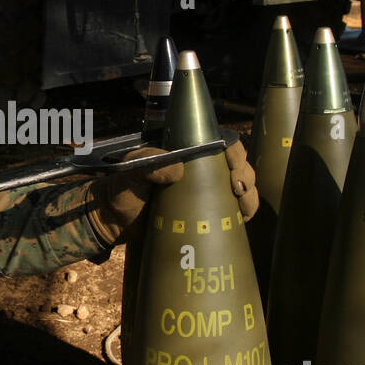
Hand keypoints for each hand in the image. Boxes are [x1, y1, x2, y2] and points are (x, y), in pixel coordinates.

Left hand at [87, 140, 258, 244]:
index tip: (233, 165)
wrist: (114, 222)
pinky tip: (243, 219)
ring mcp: (204, 192)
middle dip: (245, 174)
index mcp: (185, 151)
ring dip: (249, 194)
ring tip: (243, 206)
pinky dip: (244, 212)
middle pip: (236, 164)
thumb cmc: (120, 189)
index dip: (234, 151)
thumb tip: (178, 170)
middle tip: (238, 189)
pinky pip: (232, 210)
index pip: (220, 142)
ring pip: (240, 186)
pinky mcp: (205, 214)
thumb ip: (148, 163)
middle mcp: (200, 168)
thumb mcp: (130, 171)